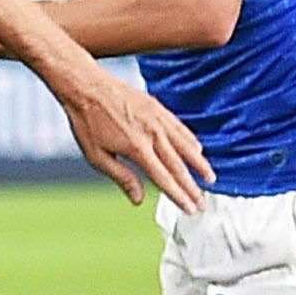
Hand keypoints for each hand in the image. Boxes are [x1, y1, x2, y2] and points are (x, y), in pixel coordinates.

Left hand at [59, 74, 212, 212]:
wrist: (86, 86)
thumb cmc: (87, 121)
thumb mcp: (96, 155)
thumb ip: (121, 177)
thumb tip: (139, 199)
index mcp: (137, 148)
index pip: (164, 178)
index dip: (179, 196)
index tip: (190, 208)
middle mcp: (152, 133)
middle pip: (179, 166)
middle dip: (192, 187)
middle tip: (202, 202)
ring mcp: (157, 119)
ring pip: (186, 145)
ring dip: (199, 164)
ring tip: (210, 177)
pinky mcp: (157, 107)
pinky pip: (180, 127)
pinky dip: (191, 140)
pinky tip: (197, 149)